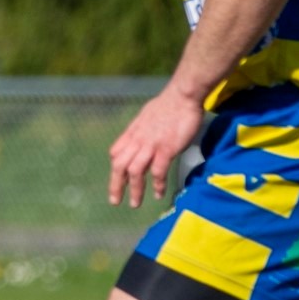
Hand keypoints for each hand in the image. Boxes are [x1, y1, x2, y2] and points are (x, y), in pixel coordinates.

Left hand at [108, 87, 205, 207]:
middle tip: (115, 201)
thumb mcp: (147, 116)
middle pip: (119, 166)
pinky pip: (157, 171)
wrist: (183, 95)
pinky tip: (158, 194)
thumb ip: (142, 129)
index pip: (116, 153)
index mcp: (132, 132)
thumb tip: (142, 135)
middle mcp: (137, 140)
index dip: (115, 168)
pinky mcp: (166, 148)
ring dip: (134, 190)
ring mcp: (150, 145)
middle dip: (115, 186)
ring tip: (135, 204)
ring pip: (135, 172)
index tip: (118, 179)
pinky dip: (156, 185)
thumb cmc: (169, 104)